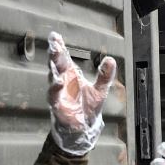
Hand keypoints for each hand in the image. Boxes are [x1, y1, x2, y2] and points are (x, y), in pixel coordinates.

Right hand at [46, 32, 114, 155]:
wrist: (84, 128)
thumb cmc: (88, 107)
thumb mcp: (100, 90)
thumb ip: (105, 75)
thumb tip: (110, 59)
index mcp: (71, 75)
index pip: (64, 58)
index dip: (59, 47)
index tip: (55, 36)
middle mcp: (63, 81)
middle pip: (56, 64)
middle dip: (54, 53)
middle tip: (54, 43)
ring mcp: (58, 93)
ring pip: (53, 77)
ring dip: (54, 67)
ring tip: (55, 56)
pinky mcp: (57, 105)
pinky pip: (54, 95)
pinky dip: (55, 88)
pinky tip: (59, 82)